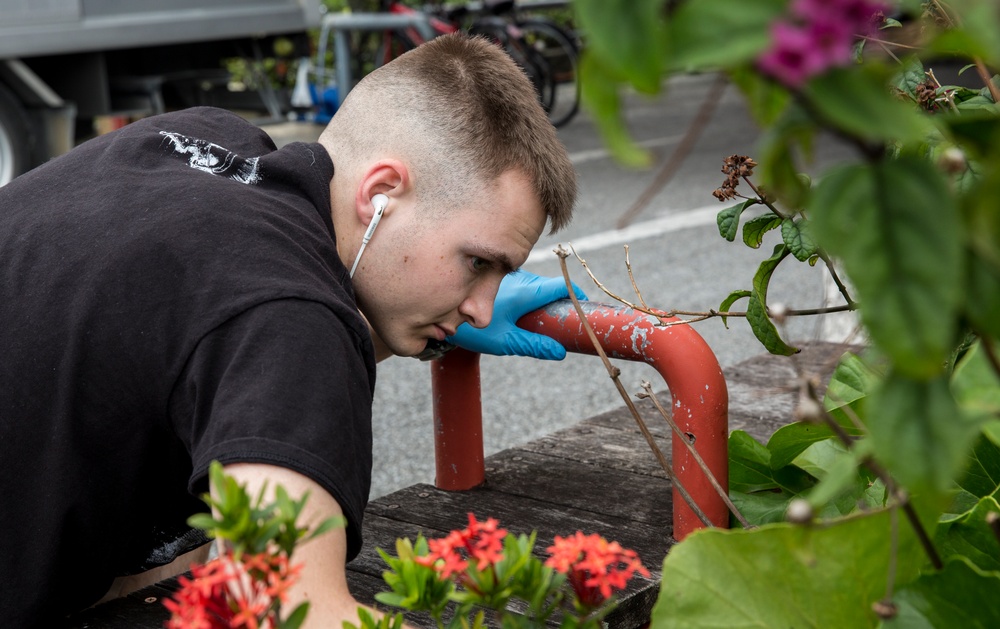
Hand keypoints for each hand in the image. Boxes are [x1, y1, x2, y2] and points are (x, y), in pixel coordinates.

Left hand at [446, 270, 587, 359]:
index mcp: (526, 291)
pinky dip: (529, 299)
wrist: (441, 317)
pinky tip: (520, 316)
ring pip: (536, 287)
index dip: (577, 295)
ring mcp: (509, 277)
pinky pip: (523, 286)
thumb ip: (535, 345)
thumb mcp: (507, 341)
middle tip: (565, 323)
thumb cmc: (474, 329)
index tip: (585, 307)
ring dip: (542, 302)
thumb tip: (560, 352)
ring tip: (542, 323)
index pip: (563, 286)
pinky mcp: (499, 280)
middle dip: (560, 303)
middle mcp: (520, 278)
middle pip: (551, 287)